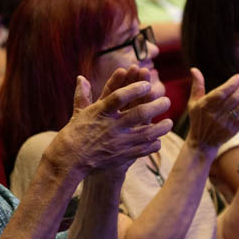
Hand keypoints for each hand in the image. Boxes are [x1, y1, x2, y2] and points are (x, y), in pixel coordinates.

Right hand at [48, 66, 172, 174]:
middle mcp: (110, 127)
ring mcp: (117, 142)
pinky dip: (152, 145)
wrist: (69, 161)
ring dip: (160, 127)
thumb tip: (81, 77)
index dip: (135, 89)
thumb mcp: (77, 113)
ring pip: (145, 134)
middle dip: (156, 106)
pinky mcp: (121, 156)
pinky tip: (158, 140)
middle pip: (138, 114)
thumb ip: (82, 95)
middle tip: (167, 101)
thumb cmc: (73, 134)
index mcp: (99, 112)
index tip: (147, 84)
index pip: (119, 96)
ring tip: (169, 122)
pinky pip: (142, 150)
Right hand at [186, 68, 238, 152]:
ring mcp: (225, 123)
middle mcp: (215, 115)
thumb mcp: (193, 103)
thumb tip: (194, 69)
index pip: (221, 93)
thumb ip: (197, 85)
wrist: (202, 143)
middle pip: (234, 99)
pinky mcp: (232, 130)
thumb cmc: (198, 119)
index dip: (231, 84)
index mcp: (205, 106)